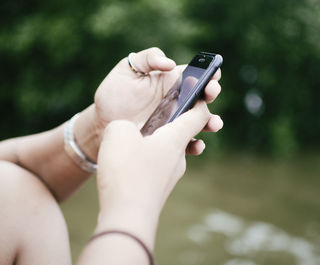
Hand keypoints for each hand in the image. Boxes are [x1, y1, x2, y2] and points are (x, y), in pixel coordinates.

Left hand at [76, 47, 222, 160]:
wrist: (101, 124)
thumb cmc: (114, 93)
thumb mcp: (126, 70)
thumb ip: (148, 59)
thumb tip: (170, 63)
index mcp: (171, 82)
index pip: (195, 75)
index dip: (208, 73)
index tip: (213, 74)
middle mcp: (177, 102)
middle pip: (202, 98)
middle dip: (211, 94)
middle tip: (210, 94)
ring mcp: (174, 122)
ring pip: (199, 122)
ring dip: (211, 123)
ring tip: (213, 124)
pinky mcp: (168, 141)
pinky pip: (185, 143)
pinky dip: (194, 146)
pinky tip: (196, 145)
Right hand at [96, 101, 213, 217]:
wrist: (126, 216)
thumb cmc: (126, 171)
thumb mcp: (118, 133)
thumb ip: (125, 124)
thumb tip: (128, 132)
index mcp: (175, 138)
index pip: (199, 115)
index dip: (201, 100)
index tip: (200, 91)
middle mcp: (179, 157)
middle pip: (185, 133)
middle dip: (177, 120)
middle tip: (162, 113)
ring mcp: (170, 176)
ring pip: (170, 151)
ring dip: (160, 141)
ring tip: (138, 140)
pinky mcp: (159, 189)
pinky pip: (158, 166)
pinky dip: (149, 158)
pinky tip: (131, 162)